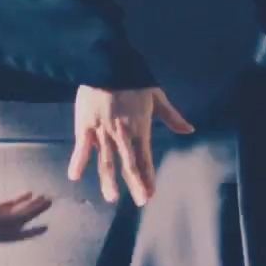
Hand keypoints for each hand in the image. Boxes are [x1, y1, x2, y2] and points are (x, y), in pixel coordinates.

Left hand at [0, 192, 52, 265]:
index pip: (12, 234)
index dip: (29, 231)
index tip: (46, 227)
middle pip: (16, 217)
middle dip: (33, 210)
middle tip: (51, 200)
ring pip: (10, 210)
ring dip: (26, 204)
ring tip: (42, 197)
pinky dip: (13, 201)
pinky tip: (22, 196)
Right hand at [69, 85, 195, 205]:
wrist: (107, 63)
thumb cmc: (133, 79)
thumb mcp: (157, 96)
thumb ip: (172, 116)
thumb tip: (190, 130)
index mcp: (140, 127)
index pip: (145, 157)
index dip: (148, 176)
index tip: (151, 193)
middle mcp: (123, 133)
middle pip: (129, 163)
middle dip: (136, 184)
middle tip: (140, 201)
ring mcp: (103, 131)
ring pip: (106, 160)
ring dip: (109, 180)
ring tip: (111, 198)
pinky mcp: (85, 125)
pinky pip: (82, 146)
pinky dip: (78, 161)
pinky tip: (74, 177)